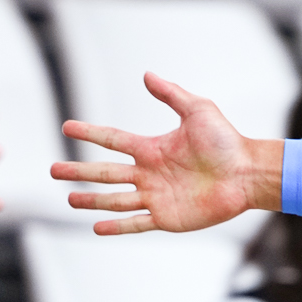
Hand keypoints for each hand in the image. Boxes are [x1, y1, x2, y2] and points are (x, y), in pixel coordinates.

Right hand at [51, 73, 281, 235]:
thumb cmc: (227, 141)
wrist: (248, 172)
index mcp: (153, 149)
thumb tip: (147, 74)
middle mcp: (150, 173)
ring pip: (115, 200)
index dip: (90, 134)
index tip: (67, 127)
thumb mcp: (198, 110)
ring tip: (69, 198)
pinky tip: (95, 226)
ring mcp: (157, 196)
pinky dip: (116, 227)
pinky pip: (136, 223)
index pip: (113, 140)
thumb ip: (171, 94)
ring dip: (92, 200)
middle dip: (79, 172)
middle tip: (53, 171)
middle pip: (106, 173)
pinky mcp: (168, 217)